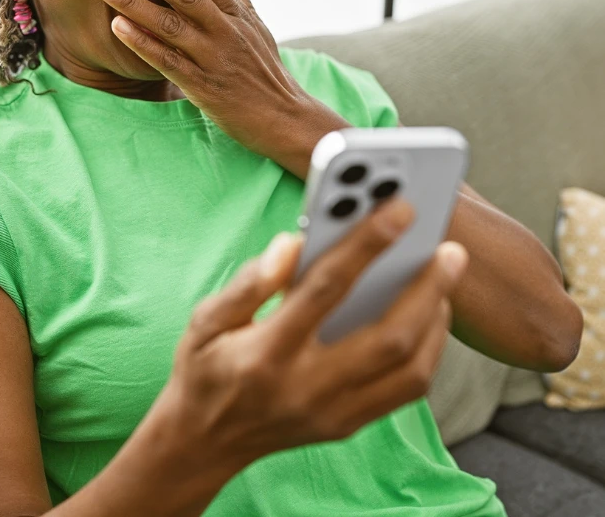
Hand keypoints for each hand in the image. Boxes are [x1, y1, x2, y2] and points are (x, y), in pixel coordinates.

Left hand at [91, 0, 312, 157]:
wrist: (284, 118)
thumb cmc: (264, 69)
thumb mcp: (255, 23)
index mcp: (236, 14)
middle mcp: (225, 31)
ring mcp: (213, 58)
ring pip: (170, 24)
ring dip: (133, 3)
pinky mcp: (203, 87)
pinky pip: (167, 61)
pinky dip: (143, 43)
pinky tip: (118, 27)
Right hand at [151, 197, 469, 471]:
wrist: (203, 443)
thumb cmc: (205, 368)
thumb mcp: (206, 320)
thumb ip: (249, 283)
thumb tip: (290, 244)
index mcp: (268, 352)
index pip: (327, 289)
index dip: (366, 244)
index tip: (399, 210)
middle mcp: (307, 387)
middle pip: (388, 338)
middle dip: (428, 288)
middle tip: (450, 249)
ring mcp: (333, 412)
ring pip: (410, 371)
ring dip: (436, 320)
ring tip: (444, 279)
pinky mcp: (348, 425)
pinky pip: (406, 392)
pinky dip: (429, 350)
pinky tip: (429, 316)